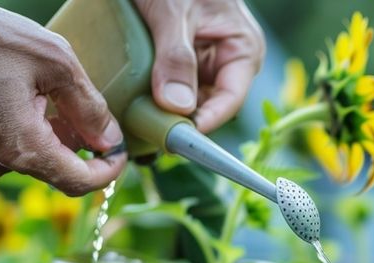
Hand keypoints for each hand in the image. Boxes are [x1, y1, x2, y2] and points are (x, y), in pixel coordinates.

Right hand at [0, 1, 125, 195]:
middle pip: (61, 165)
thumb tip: (109, 138)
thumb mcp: (49, 59)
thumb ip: (88, 104)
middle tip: (85, 100)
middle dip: (81, 138)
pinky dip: (28, 120)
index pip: (82, 183)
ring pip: (37, 150)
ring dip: (54, 124)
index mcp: (25, 150)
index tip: (123, 149)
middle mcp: (2, 163)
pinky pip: (12, 140)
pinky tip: (22, 86)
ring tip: (46, 83)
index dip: (111, 169)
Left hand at [134, 0, 264, 132]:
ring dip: (162, 114)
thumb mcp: (172, 11)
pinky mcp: (178, 61)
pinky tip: (132, 111)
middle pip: (206, 107)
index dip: (205, 124)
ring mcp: (202, 62)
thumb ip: (176, 56)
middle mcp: (226, 60)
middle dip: (179, 123)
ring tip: (135, 129)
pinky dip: (151, 100)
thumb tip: (178, 106)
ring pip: (186, 103)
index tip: (176, 139)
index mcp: (242, 49)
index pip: (229, 100)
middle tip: (148, 138)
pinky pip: (169, 88)